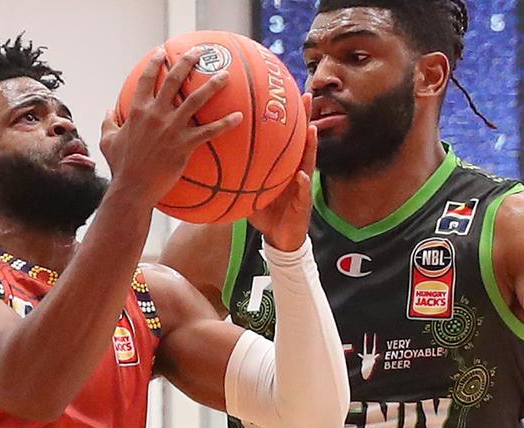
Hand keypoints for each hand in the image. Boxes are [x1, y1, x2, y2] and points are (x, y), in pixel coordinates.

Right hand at [100, 47, 242, 204]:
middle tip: (197, 52)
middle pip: (174, 80)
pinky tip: (239, 117)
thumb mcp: (107, 141)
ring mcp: (172, 128)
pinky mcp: (185, 145)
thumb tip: (108, 110)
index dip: (154, 63)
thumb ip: (108, 122)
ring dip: (212, 85)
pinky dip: (225, 124)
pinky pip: (209, 131)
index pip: (146, 80)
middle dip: (187, 61)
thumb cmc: (120, 167)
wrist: (133, 188)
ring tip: (225, 75)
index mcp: (137, 111)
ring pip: (196, 99)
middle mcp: (156, 114)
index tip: (161, 52)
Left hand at [247, 93, 315, 251]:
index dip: (286, 116)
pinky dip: (303, 184)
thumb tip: (211, 163)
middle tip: (306, 95)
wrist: (280, 239)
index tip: (282, 92)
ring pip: (309, 162)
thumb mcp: (249, 192)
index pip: (285, 137)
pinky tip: (302, 175)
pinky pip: (303, 193)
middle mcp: (296, 171)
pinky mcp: (304, 204)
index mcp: (283, 167)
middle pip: (301, 140)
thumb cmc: (266, 215)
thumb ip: (237, 177)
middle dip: (305, 118)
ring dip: (311, 146)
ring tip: (311, 129)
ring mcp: (302, 186)